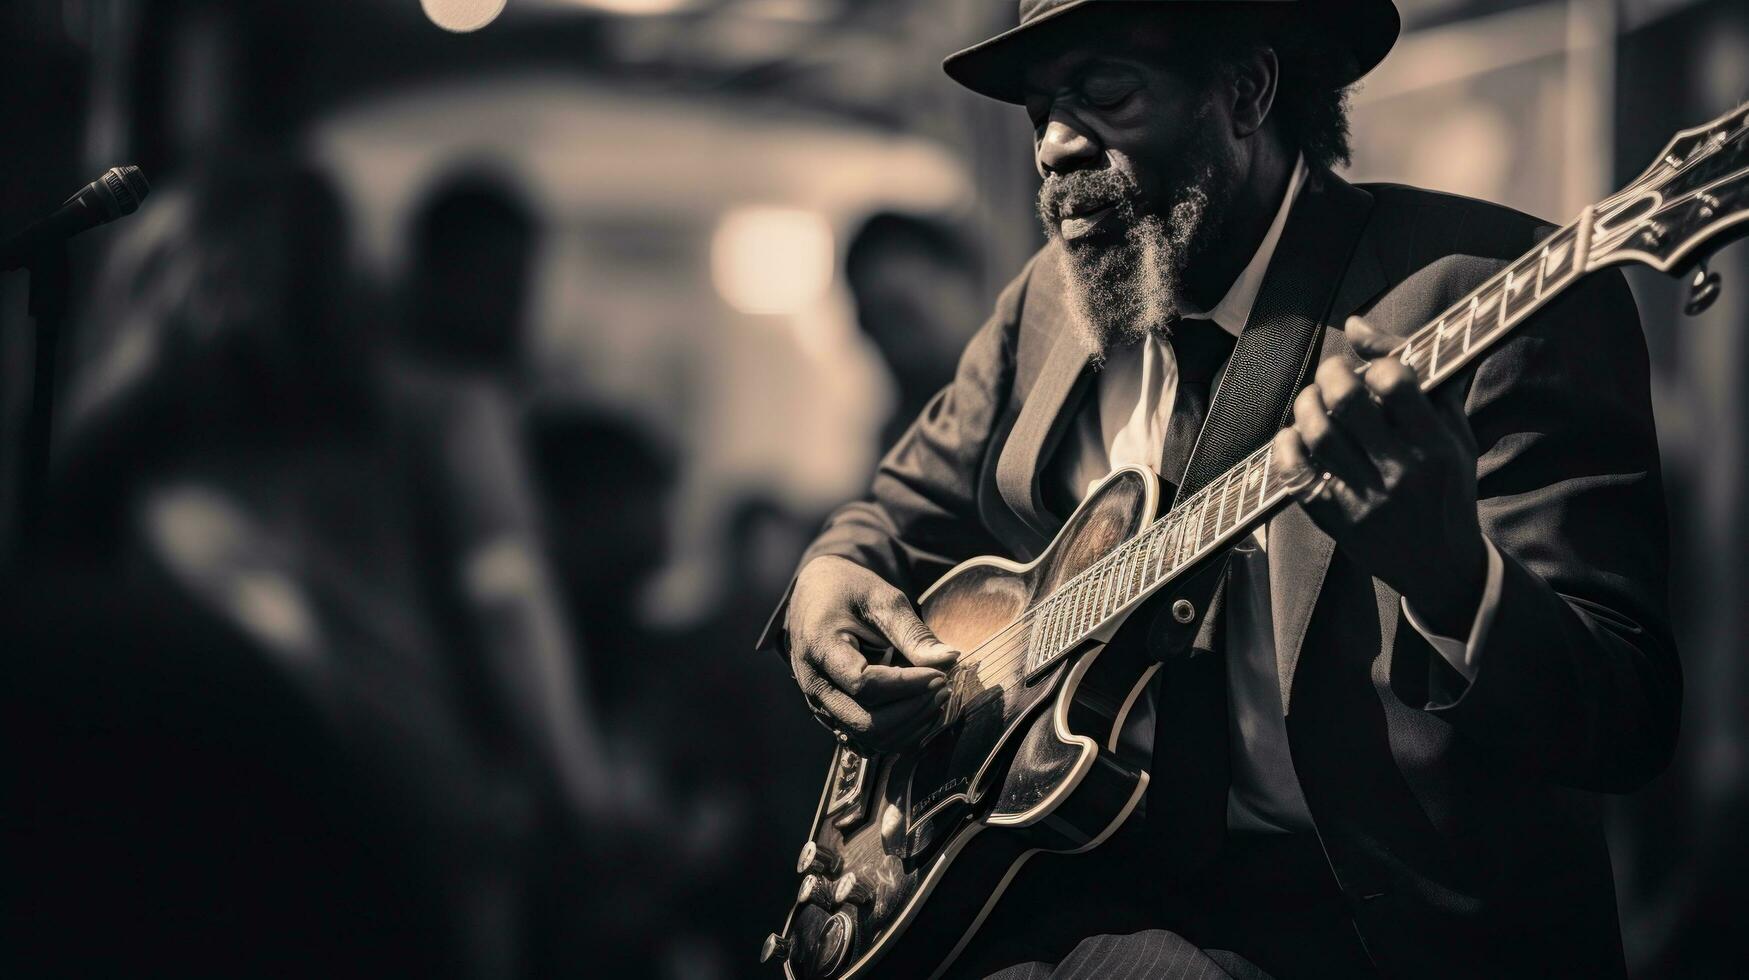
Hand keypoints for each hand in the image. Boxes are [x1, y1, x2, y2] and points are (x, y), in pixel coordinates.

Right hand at [785, 556, 957, 752]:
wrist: (815, 594)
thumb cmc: (849, 591)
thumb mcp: (883, 600)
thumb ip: (914, 633)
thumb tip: (950, 660)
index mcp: (820, 647)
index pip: (865, 685)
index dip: (908, 685)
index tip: (939, 674)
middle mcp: (813, 683)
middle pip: (866, 722)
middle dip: (913, 710)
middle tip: (943, 686)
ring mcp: (819, 704)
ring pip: (867, 739)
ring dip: (908, 725)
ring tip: (935, 697)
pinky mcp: (830, 715)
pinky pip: (864, 740)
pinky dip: (896, 733)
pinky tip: (918, 711)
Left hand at [1270, 316, 1488, 635]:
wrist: (1440, 565)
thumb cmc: (1446, 484)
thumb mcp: (1452, 431)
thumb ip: (1413, 373)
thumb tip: (1354, 323)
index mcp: (1438, 447)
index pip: (1397, 383)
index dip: (1374, 364)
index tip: (1373, 370)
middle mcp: (1402, 474)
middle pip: (1348, 402)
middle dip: (1331, 374)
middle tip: (1333, 374)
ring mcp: (1366, 500)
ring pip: (1317, 434)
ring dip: (1306, 405)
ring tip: (1313, 400)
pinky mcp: (1336, 521)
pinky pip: (1295, 475)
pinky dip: (1286, 446)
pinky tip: (1295, 436)